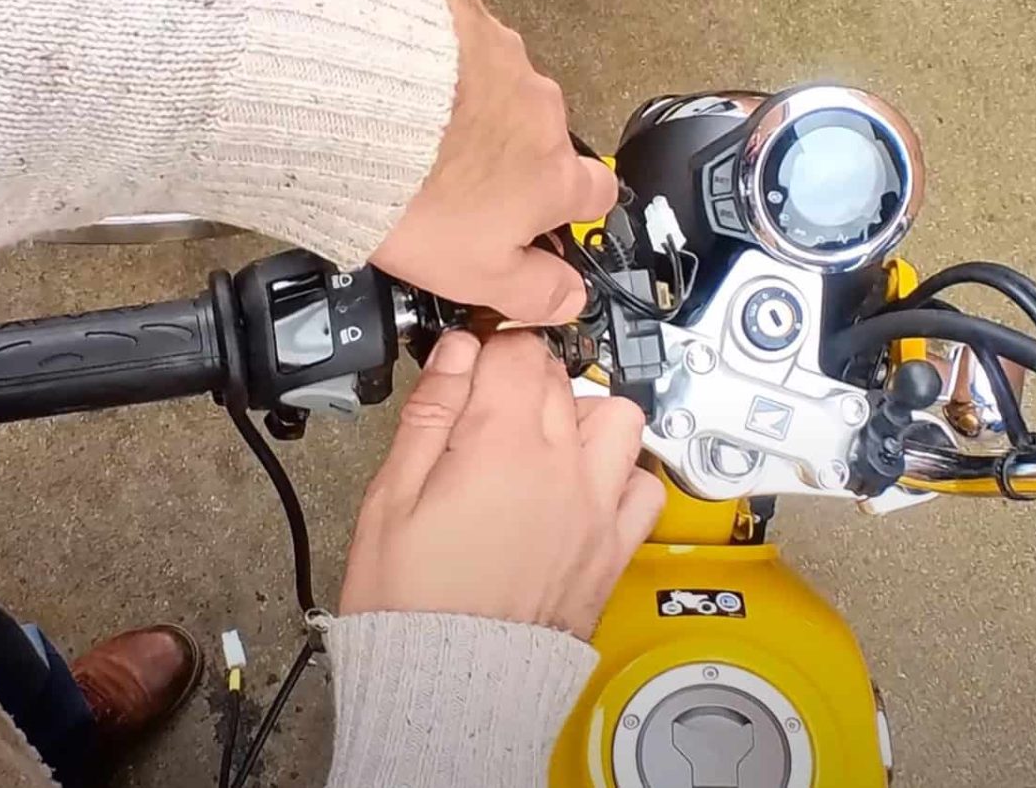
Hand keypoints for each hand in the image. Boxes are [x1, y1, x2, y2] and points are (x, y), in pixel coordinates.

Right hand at [340, 331, 664, 637]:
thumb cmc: (411, 602)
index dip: (485, 350)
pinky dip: (622, 475)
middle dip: (524, 378)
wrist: (450, 684)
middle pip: (562, 377)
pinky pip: (645, 487)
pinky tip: (583, 486)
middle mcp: (562, 469)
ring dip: (584, 416)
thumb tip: (455, 355)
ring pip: (618, 418)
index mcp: (502, 447)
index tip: (466, 368)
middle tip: (486, 409)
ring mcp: (595, 509)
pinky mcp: (613, 548)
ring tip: (543, 441)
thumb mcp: (391, 497)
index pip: (516, 352)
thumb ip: (430, 415)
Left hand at [370, 0, 616, 323]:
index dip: (568, 209)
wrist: (353, 109)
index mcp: (552, 176)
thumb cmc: (413, 192)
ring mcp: (502, 55)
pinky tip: (399, 84)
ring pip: (497, 87)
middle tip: (454, 178)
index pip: (594, 193)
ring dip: (468, 107)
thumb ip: (533, 290)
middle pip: (540, 137)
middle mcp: (541, 110)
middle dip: (508, 154)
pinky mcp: (459, 13)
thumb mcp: (475, 274)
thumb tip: (569, 297)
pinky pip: (459, 38)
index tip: (541, 217)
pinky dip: (439, 60)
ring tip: (414, 131)